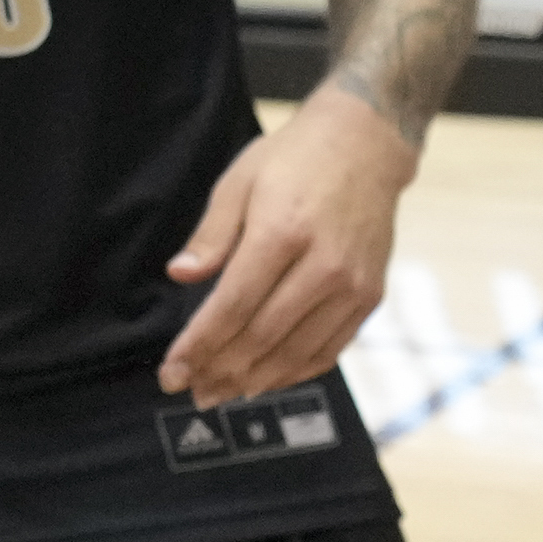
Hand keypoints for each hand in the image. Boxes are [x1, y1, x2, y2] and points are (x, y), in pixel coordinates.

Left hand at [158, 91, 412, 408]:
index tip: (172, 371)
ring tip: (220, 394)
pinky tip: (266, 381)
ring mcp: (353, 286)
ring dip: (256, 380)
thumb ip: (211, 235)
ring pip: (298, 351)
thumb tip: (180, 275)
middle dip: (220, 370)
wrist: (365, 146)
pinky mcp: (371, 296)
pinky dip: (296, 371)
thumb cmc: (291, 159)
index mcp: (283, 233)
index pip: (232, 306)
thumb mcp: (238, 182)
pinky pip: (330, 347)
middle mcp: (323, 267)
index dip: (199, 345)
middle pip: (263, 336)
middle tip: (189, 391)